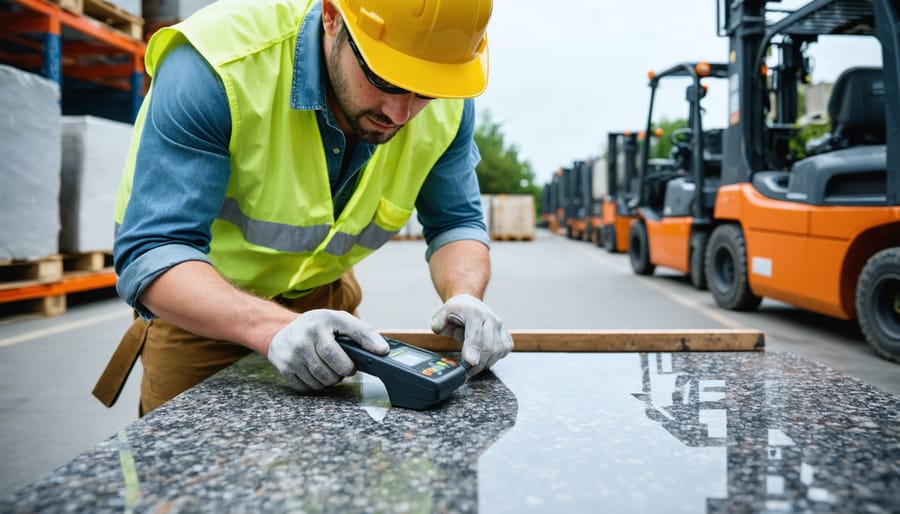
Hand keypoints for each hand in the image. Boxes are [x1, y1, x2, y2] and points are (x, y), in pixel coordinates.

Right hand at [267, 309, 388, 391]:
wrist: (283, 332)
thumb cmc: (319, 326)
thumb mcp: (340, 321)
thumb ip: (363, 333)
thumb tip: (383, 350)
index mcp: (319, 324)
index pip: (334, 352)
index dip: (349, 364)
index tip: (357, 367)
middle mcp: (302, 339)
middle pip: (330, 371)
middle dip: (342, 373)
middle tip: (344, 366)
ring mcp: (291, 356)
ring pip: (320, 382)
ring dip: (331, 380)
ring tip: (330, 368)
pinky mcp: (284, 369)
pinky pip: (307, 388)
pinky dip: (316, 385)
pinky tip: (317, 373)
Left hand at [431, 294, 512, 375]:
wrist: (471, 304)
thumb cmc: (458, 311)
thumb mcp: (443, 313)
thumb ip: (438, 321)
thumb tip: (437, 328)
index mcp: (474, 313)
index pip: (475, 334)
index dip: (473, 350)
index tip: (470, 362)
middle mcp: (490, 319)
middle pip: (488, 347)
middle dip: (477, 364)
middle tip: (466, 371)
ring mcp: (500, 327)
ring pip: (497, 352)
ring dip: (485, 363)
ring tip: (473, 363)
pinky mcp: (506, 334)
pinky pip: (504, 351)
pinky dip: (495, 358)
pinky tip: (485, 356)